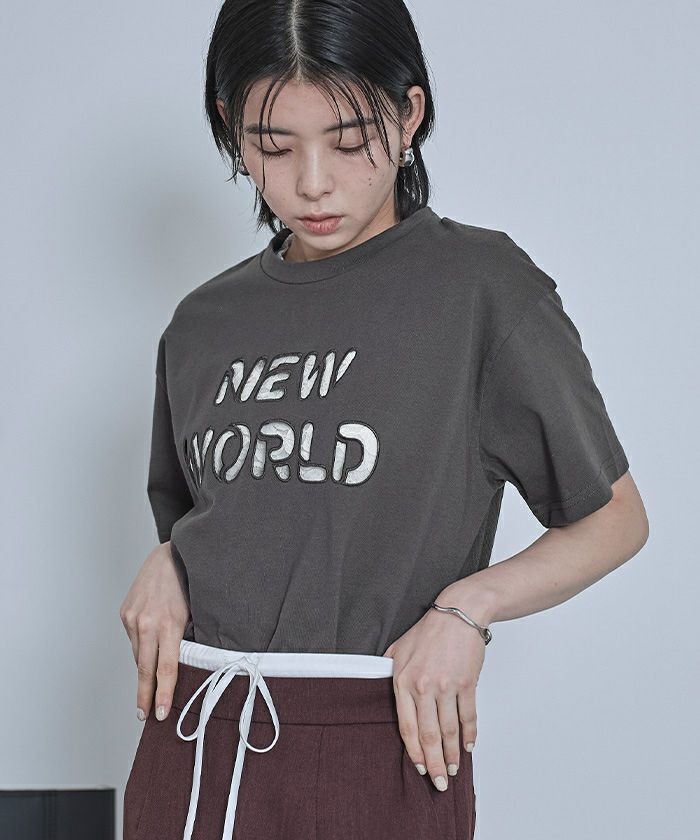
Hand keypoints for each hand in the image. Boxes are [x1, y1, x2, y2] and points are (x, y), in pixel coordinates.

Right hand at [119, 541, 190, 722]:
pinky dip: (142, 647)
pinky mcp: (125, 612)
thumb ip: (186, 639)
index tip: (161, 713)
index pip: (166, 668)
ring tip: (150, 686)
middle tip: (145, 716)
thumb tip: (186, 667)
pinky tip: (150, 647)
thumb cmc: (189, 582)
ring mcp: (132, 617)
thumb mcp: (196, 613)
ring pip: (138, 654)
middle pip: (144, 669)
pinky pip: (134, 639)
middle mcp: (146, 622)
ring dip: (145, 669)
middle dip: (145, 696)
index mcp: (168, 624)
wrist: (170, 555)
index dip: (164, 693)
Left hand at [381, 589, 487, 791]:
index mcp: (403, 681)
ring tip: (454, 769)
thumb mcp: (399, 648)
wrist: (458, 614)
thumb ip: (389, 670)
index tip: (419, 769)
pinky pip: (469, 716)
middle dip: (435, 763)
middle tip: (440, 783)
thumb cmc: (429, 631)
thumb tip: (379, 687)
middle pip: (429, 735)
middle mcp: (424, 687)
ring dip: (452, 754)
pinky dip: (470, 735)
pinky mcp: (467, 684)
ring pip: (449, 730)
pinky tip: (468, 747)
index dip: (414, 752)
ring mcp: (447, 687)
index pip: (407, 727)